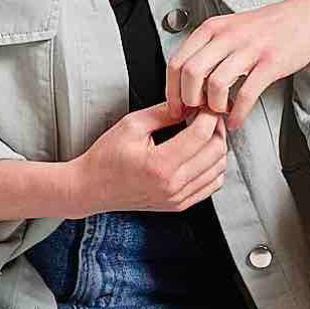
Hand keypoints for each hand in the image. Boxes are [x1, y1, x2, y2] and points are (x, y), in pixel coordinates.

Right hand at [70, 101, 228, 213]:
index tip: (206, 105)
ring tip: (206, 132)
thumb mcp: (132, 125)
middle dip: (216, 129)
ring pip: (218, 170)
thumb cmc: (105, 157)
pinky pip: (211, 186)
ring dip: (218, 147)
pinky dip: (214, 168)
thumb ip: (164, 112)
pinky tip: (204, 154)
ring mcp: (177, 199)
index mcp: (160, 165)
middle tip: (208, 115)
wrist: (91, 187)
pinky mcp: (178, 205)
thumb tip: (189, 104)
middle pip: (215, 152)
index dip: (208, 115)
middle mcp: (172, 186)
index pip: (200, 135)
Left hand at [166, 0, 309, 133]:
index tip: (174, 107)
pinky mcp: (270, 63)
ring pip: (216, 84)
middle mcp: (226, 36)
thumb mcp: (227, 28)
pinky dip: (238, 114)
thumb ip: (206, 50)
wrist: (303, 18)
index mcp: (211, 28)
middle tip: (194, 112)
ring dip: (214, 107)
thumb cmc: (263, 28)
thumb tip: (184, 81)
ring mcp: (248, 49)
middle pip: (191, 73)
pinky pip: (246, 94)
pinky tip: (236, 120)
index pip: (177, 61)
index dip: (171, 90)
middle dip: (189, 100)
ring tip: (219, 113)